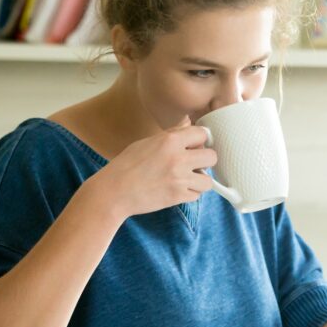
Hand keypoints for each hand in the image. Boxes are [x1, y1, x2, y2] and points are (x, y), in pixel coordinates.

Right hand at [88, 116, 216, 220]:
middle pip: (212, 156)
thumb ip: (170, 137)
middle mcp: (178, 158)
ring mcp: (179, 179)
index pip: (202, 134)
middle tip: (194, 164)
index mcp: (170, 140)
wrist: (114, 191)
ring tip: (187, 179)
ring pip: (208, 180)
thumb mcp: (146, 143)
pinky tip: (178, 189)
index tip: (195, 146)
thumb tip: (188, 130)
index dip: (200, 140)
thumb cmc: (126, 165)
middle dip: (204, 160)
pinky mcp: (178, 196)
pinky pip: (197, 195)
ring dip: (200, 180)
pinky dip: (190, 193)